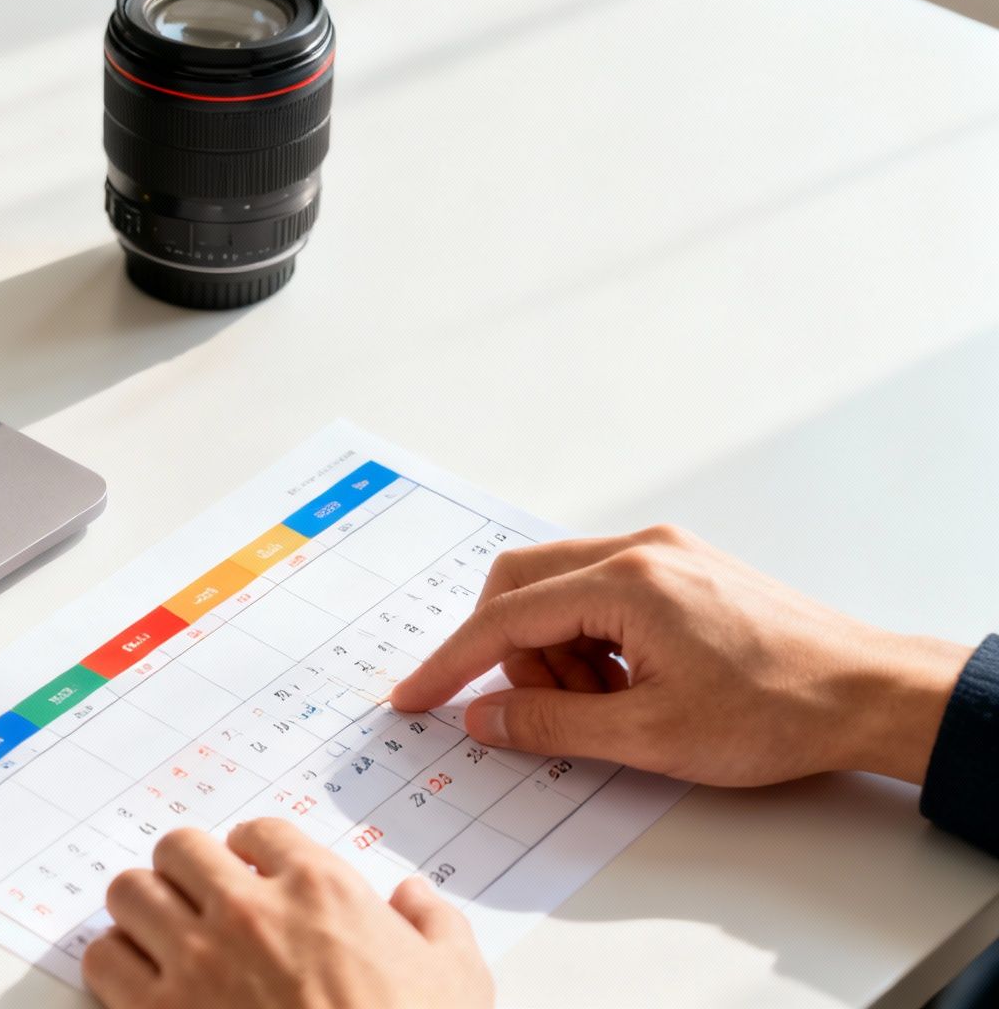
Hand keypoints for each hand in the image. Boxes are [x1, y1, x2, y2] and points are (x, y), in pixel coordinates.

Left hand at [83, 821, 490, 1008]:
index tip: (253, 875)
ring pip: (129, 892)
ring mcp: (199, 961)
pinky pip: (104, 960)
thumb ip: (432, 924)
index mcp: (319, 889)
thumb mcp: (457, 977)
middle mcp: (248, 911)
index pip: (257, 832)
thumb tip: (414, 898)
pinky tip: (142, 983)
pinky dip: (116, 965)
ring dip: (144, 910)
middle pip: (178, 848)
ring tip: (162, 935)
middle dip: (187, 871)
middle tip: (200, 901)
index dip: (252, 853)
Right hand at [389, 525, 971, 786]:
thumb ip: (552, 725)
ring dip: (559, 652)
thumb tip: (485, 716)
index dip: (450, 663)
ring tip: (611, 707)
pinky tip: (632, 686)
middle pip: (522, 586)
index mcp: (625, 582)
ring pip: (560, 591)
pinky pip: (601, 594)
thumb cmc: (780, 710)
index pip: (505, 618)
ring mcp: (664, 553)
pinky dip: (593, 641)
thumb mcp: (651, 736)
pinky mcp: (683, 568)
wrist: (872, 694)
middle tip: (538, 711)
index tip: (414, 697)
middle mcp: (639, 549)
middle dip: (511, 653)